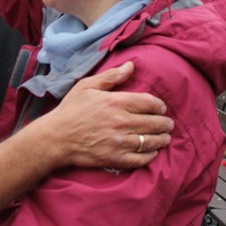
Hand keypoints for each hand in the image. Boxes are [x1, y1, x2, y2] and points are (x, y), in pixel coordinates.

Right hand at [38, 62, 172, 168]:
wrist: (56, 137)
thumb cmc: (71, 110)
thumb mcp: (87, 86)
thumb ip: (111, 76)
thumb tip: (131, 66)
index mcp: (116, 102)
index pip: (150, 103)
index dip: (160, 106)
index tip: (161, 108)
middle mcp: (122, 122)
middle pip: (155, 123)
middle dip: (165, 123)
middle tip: (168, 124)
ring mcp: (120, 142)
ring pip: (151, 141)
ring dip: (162, 139)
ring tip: (165, 137)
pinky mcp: (116, 158)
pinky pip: (142, 158)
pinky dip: (151, 155)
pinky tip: (153, 151)